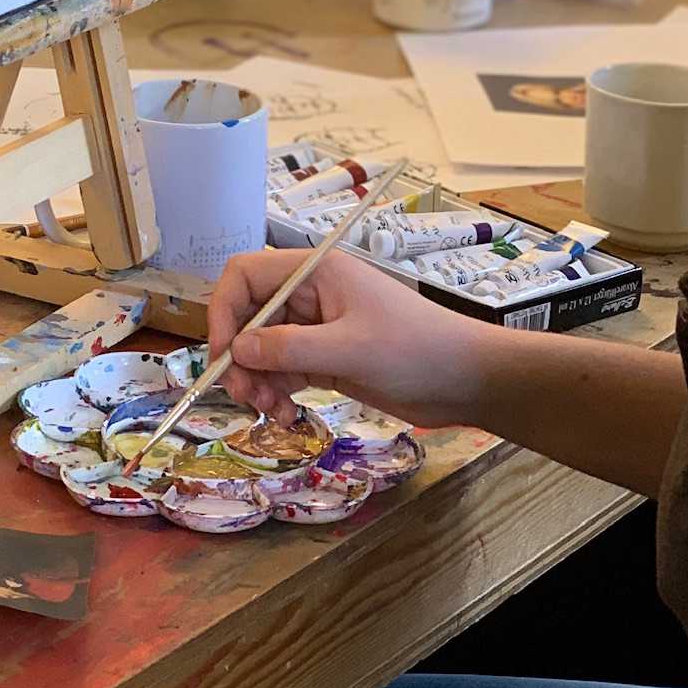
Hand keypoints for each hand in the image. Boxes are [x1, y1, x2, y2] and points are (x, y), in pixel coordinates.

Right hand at [208, 243, 497, 427]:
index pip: (245, 275)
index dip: (223, 312)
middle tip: (247, 398)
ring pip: (262, 349)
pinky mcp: (326, 358)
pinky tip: (286, 415)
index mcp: (314, 272)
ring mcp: (317, 328)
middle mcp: (309, 295)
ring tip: (272, 413)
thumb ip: (289, 350)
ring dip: (257, 381)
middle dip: (240, 357)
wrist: (466, 379)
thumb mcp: (350, 350)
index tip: (221, 357)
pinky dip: (277, 392)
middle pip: (249, 317)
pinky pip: (283, 370)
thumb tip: (236, 351)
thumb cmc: (415, 350)